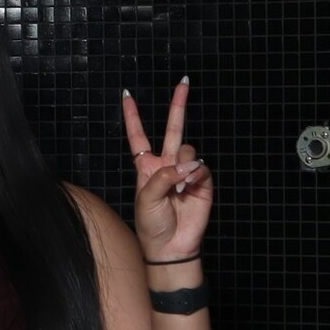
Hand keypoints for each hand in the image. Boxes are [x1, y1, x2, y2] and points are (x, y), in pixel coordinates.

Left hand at [122, 79, 212, 263]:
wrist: (170, 247)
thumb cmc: (151, 224)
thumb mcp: (146, 198)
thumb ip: (164, 176)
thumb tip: (188, 164)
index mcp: (146, 167)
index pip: (138, 136)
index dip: (132, 116)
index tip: (127, 95)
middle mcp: (166, 165)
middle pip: (173, 128)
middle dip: (178, 105)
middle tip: (184, 83)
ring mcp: (185, 172)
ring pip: (188, 150)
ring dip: (183, 165)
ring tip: (178, 189)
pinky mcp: (202, 182)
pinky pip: (201, 167)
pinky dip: (195, 175)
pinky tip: (188, 189)